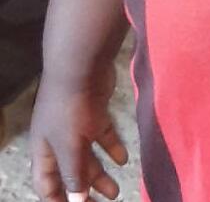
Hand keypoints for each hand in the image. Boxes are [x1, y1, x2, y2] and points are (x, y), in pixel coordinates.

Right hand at [30, 65, 127, 201]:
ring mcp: (77, 124)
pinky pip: (102, 136)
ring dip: (100, 174)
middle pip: (69, 171)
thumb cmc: (69, 108)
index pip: (46, 183)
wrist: (82, 63)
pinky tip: (124, 159)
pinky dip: (112, 148)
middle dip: (84, 190)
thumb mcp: (69, 146)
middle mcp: (58, 139)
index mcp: (44, 149)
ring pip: (87, 156)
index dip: (57, 200)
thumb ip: (73, 174)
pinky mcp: (95, 111)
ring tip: (115, 192)